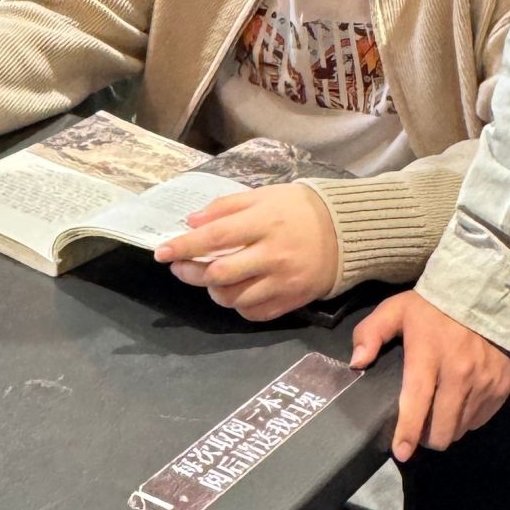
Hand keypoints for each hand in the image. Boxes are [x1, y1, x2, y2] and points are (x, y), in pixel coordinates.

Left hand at [153, 184, 338, 321]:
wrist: (348, 231)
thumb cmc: (299, 209)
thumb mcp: (265, 195)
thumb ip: (227, 206)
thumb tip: (191, 222)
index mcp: (265, 222)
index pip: (216, 237)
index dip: (185, 246)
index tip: (161, 252)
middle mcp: (273, 254)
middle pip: (220, 273)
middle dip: (190, 273)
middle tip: (179, 267)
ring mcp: (283, 281)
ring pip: (234, 298)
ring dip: (214, 291)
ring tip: (210, 279)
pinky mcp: (292, 300)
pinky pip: (255, 313)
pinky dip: (238, 307)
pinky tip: (236, 292)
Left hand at [350, 289, 509, 459]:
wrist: (489, 293)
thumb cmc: (436, 305)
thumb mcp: (397, 309)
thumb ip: (371, 333)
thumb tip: (356, 362)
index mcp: (429, 356)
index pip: (417, 402)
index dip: (408, 431)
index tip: (401, 452)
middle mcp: (459, 374)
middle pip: (443, 427)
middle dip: (428, 437)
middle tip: (420, 431)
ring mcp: (483, 382)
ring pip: (462, 427)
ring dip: (448, 429)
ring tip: (439, 416)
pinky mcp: (502, 386)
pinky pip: (481, 419)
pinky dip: (468, 419)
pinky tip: (459, 405)